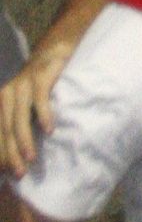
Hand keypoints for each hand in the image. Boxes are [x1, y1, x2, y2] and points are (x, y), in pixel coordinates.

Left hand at [0, 47, 71, 176]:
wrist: (55, 46)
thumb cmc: (41, 82)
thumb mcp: (25, 102)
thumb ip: (18, 122)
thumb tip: (16, 154)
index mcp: (2, 102)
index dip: (1, 154)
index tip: (6, 174)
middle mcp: (7, 93)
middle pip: (6, 128)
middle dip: (11, 154)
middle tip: (19, 174)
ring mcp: (24, 83)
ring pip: (19, 117)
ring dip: (24, 140)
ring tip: (30, 158)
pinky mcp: (40, 75)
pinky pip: (40, 99)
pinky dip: (43, 115)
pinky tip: (49, 130)